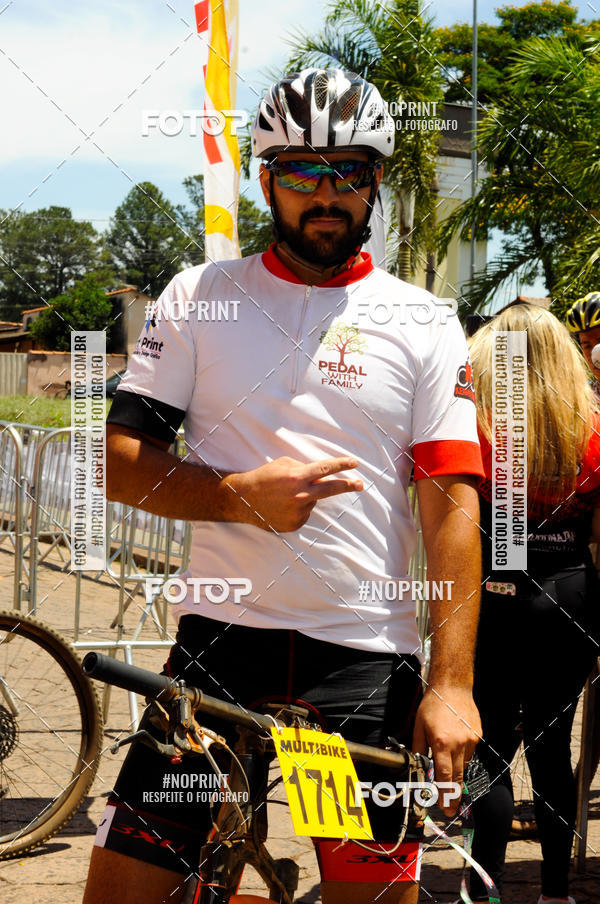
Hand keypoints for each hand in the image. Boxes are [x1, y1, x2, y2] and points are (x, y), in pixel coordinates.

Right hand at [226, 455, 362, 531]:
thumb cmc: (263, 478)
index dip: (341, 465)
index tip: (354, 463)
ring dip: (306, 496)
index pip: (325, 469)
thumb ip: (303, 468)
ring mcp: (298, 512)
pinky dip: (298, 508)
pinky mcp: (294, 524)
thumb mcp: (283, 464)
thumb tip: (320, 474)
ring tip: (285, 496)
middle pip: (330, 489)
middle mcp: (300, 495)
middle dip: (348, 485)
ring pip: (313, 501)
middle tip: (360, 484)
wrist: (243, 500)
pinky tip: (283, 506)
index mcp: (297, 477)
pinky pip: (304, 513)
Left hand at [412, 686, 480, 816]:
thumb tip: (419, 767)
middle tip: (451, 809)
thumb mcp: (418, 726)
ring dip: (456, 769)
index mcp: (441, 742)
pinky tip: (456, 742)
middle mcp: (458, 744)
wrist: (452, 687)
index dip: (444, 794)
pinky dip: (462, 754)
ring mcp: (470, 740)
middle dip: (453, 795)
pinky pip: (470, 753)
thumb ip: (419, 749)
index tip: (444, 807)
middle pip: (457, 776)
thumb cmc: (432, 705)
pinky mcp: (477, 736)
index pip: (443, 775)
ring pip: (464, 765)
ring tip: (448, 758)